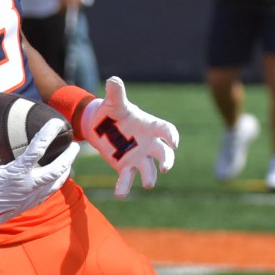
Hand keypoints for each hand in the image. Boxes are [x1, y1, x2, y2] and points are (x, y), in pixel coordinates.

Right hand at [0, 115, 78, 236]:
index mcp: (16, 173)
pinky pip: (48, 193)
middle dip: (68, 156)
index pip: (37, 149)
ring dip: (65, 170)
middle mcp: (28, 185)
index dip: (48, 133)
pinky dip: (56, 183)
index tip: (57, 123)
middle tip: (75, 145)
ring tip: (70, 160)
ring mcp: (30, 196)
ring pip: (55, 183)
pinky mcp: (29, 204)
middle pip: (56, 169)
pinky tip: (56, 179)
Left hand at [80, 77, 178, 197]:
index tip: (174, 142)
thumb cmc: (112, 110)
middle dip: (167, 160)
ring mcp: (138, 156)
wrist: (99, 124)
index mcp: (149, 126)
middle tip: (165, 168)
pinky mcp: (125, 166)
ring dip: (150, 177)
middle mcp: (148, 143)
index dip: (171, 136)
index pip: (165, 130)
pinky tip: (120, 194)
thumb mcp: (114, 102)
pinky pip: (128, 178)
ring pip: (149, 169)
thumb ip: (116, 93)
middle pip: (163, 153)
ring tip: (147, 184)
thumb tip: (112, 80)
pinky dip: (125, 186)